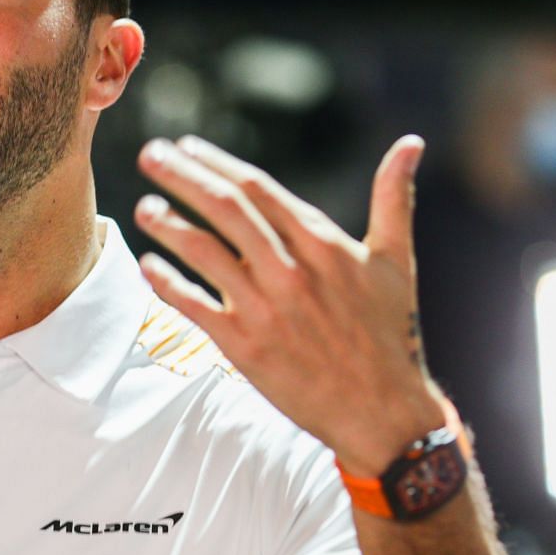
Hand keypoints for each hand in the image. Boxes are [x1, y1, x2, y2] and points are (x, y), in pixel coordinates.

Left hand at [132, 134, 443, 474]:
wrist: (382, 411)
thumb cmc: (390, 332)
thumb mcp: (397, 261)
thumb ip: (394, 198)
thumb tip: (412, 142)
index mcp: (324, 244)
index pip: (259, 189)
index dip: (218, 163)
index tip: (187, 146)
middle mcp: (291, 270)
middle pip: (226, 208)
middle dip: (182, 176)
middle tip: (150, 154)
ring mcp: (266, 308)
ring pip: (204, 253)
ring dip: (168, 225)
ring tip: (143, 206)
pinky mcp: (245, 347)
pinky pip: (194, 306)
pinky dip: (167, 282)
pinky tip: (147, 264)